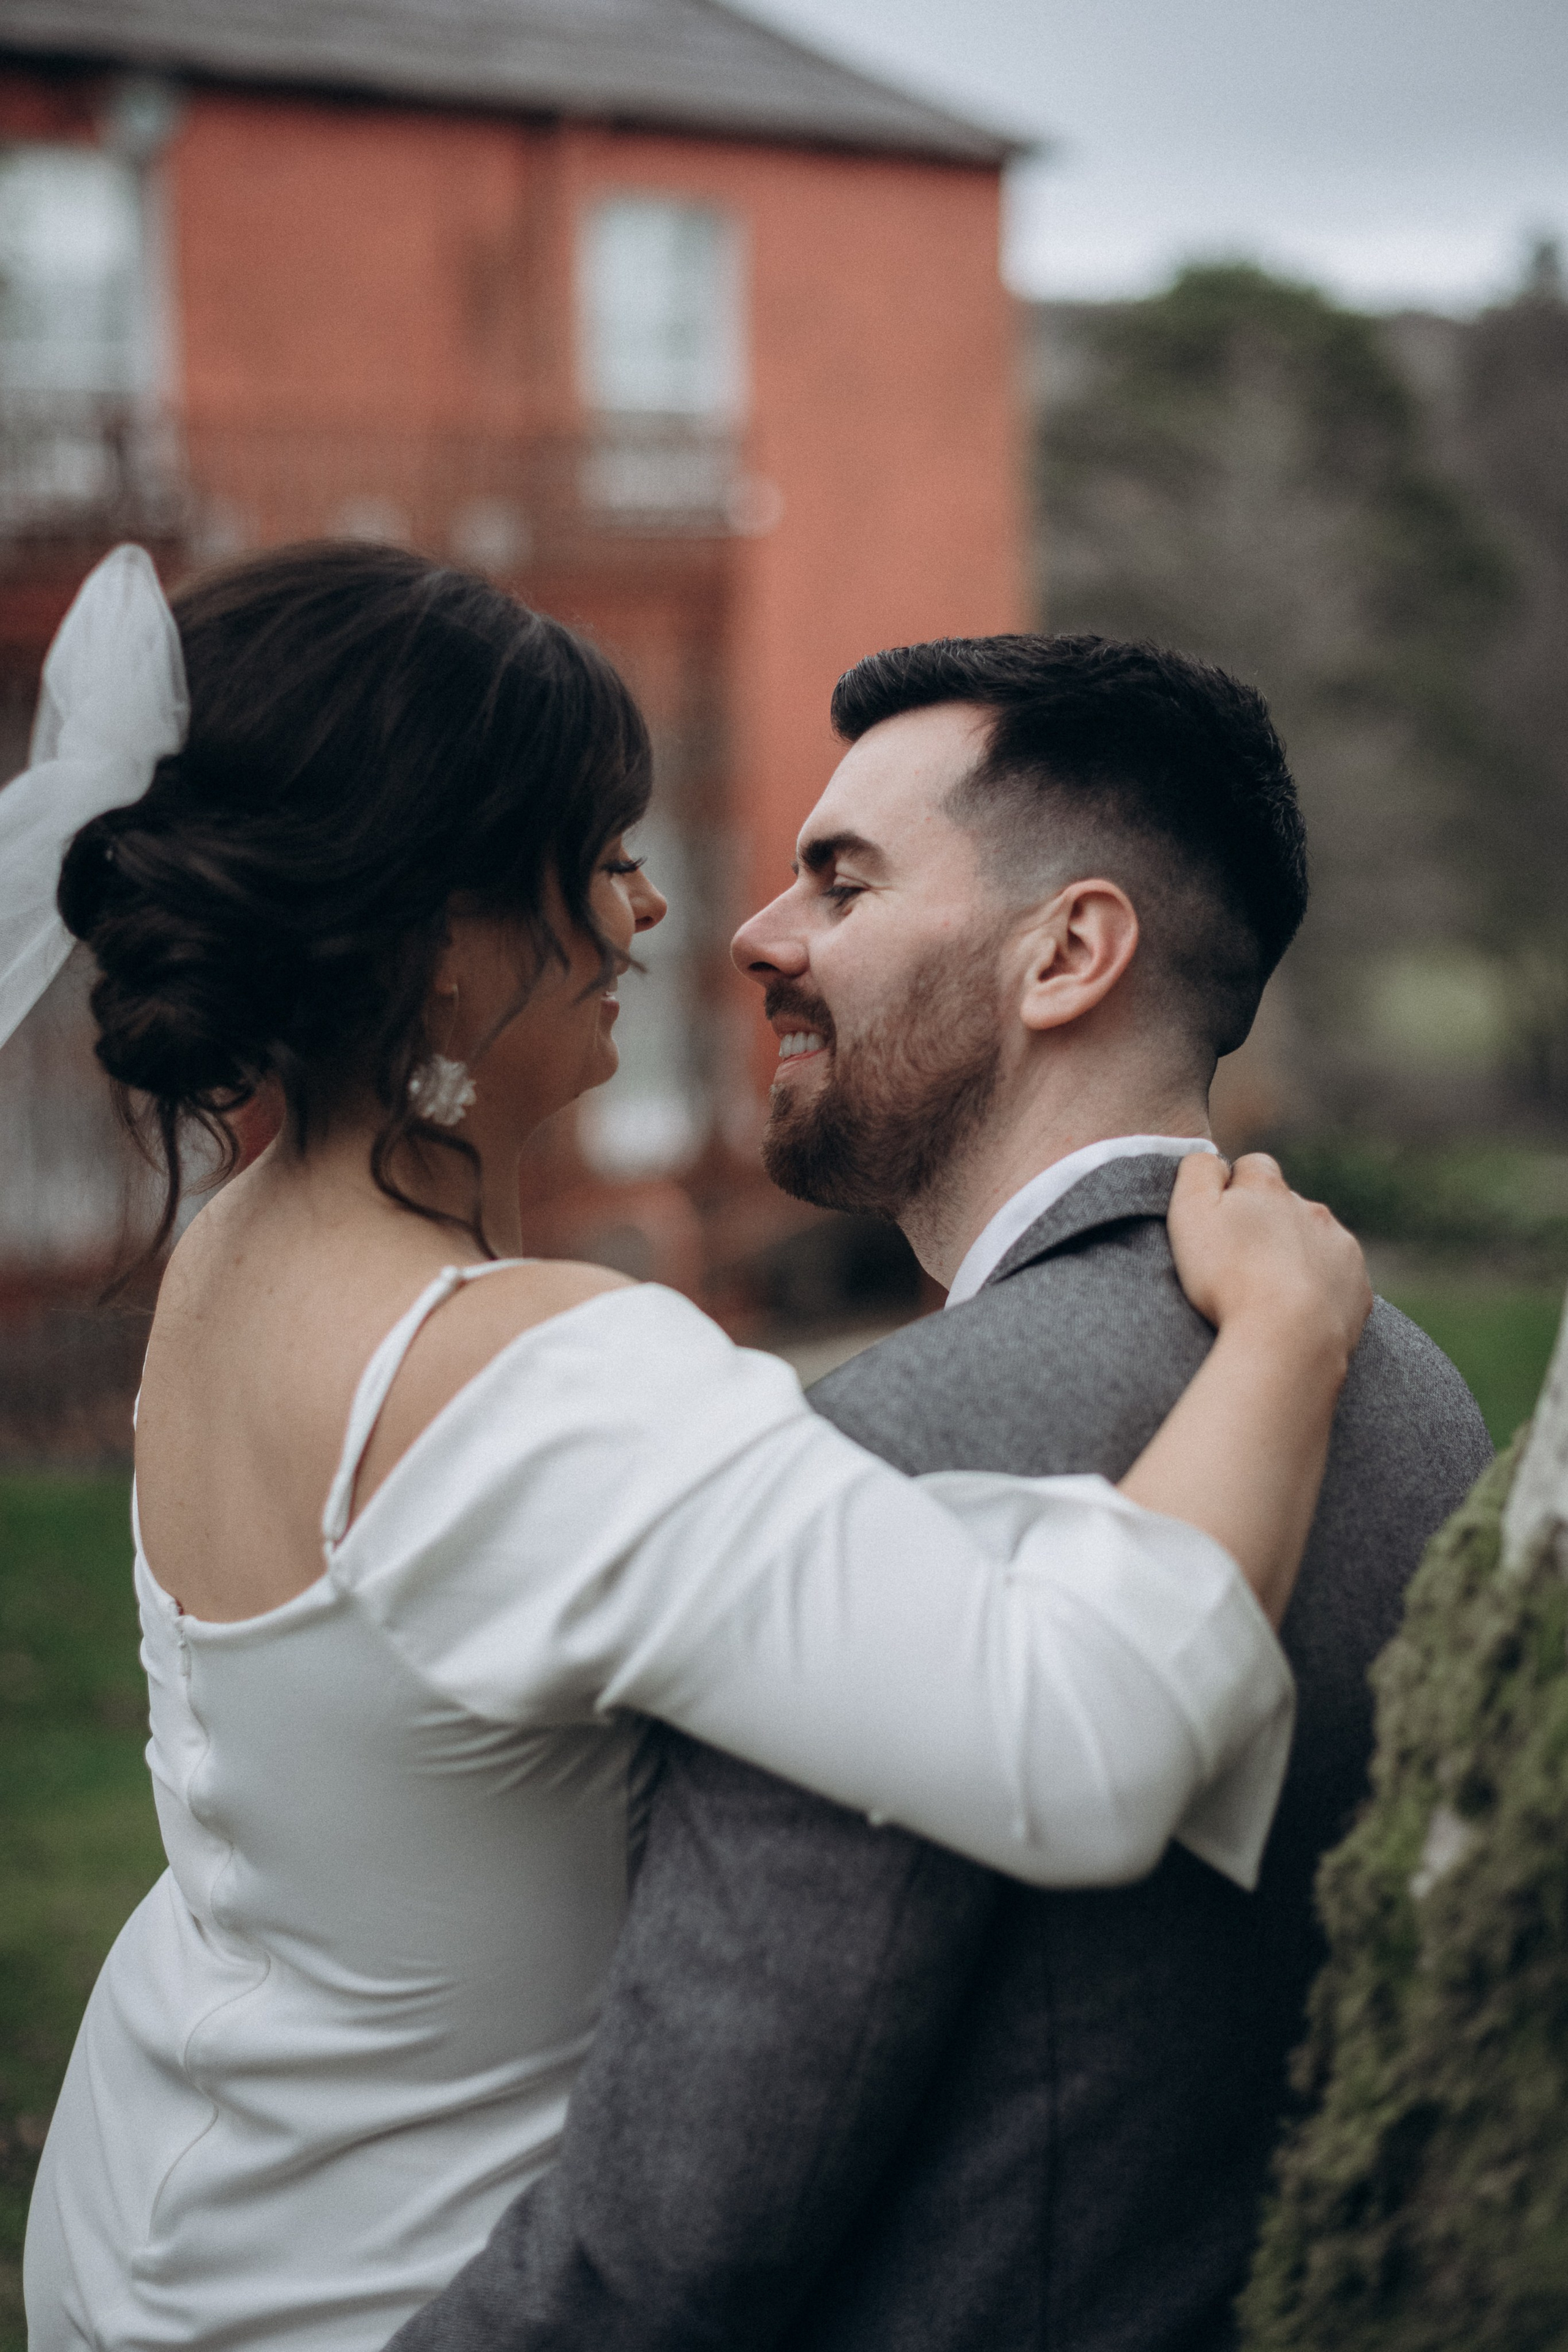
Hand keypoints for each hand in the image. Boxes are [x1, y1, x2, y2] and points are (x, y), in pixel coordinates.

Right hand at [1167, 1152, 1371, 1370]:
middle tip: (1239, 1265)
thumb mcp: (1190, 1212)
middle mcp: (1312, 1210)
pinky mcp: (1358, 1289)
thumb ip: (1197, 1171)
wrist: (1287, 1340)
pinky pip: (1337, 1280)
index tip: (1220, 1223)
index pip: (1253, 1167)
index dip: (1234, 1190)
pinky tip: (1296, 1313)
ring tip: (1267, 1294)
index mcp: (1270, 1189)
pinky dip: (1319, 1290)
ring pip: (1314, 1242)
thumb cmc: (1229, 1277)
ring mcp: (1340, 1249)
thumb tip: (1211, 1158)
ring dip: (1294, 1256)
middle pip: (1285, 1206)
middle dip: (1267, 1225)